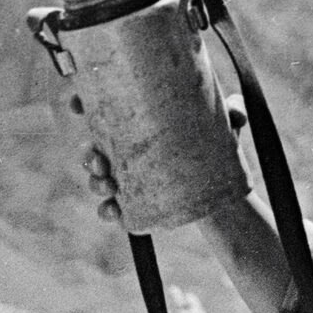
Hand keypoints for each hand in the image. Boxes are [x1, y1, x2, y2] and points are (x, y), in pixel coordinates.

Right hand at [71, 91, 247, 223]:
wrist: (223, 189)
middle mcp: (127, 147)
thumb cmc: (217, 147)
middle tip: (100, 158)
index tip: (76, 102)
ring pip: (98, 176)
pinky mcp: (135, 202)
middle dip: (88, 152)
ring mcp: (128, 176)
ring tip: (107, 183)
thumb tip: (236, 110)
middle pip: (93, 146)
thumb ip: (232, 113)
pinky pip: (112, 208)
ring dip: (95, 180)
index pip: (102, 108)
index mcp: (138, 121)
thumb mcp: (224, 127)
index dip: (83, 103)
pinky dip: (108, 210)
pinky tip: (113, 211)